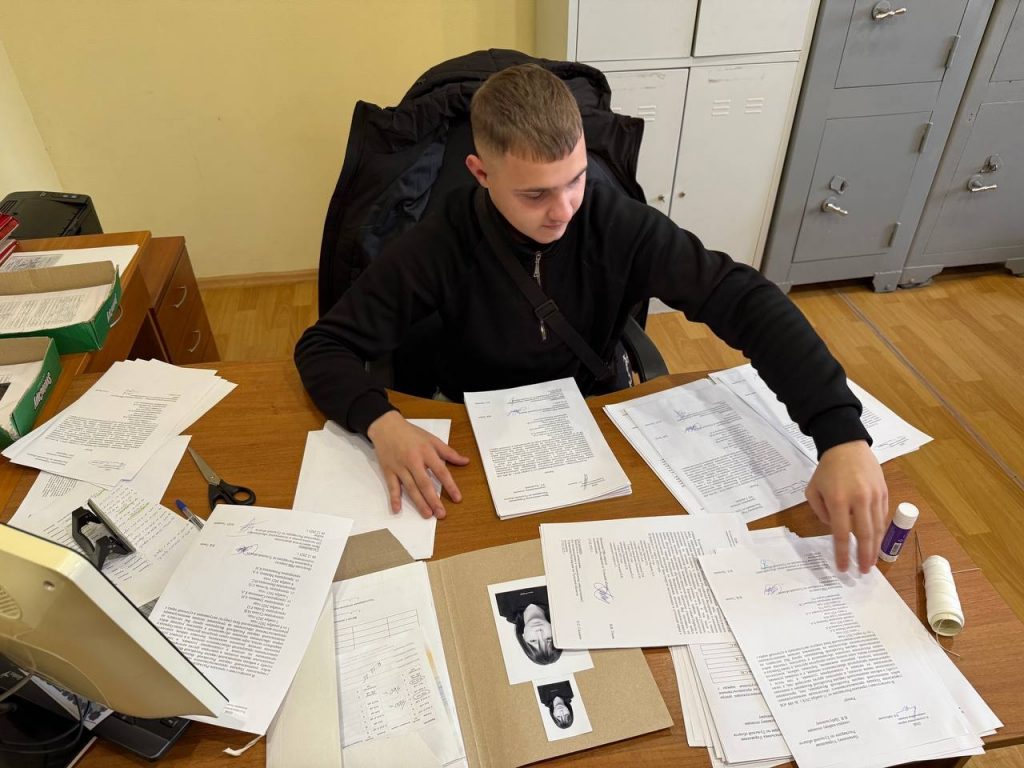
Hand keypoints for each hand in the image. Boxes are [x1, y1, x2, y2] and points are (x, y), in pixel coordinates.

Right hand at [367, 411, 469, 518]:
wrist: (386, 427)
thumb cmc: (411, 434)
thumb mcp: (432, 439)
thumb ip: (448, 452)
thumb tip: (465, 461)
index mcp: (426, 452)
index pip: (441, 471)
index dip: (450, 486)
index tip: (457, 498)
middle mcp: (413, 460)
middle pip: (425, 483)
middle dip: (434, 500)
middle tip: (441, 514)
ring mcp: (400, 467)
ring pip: (410, 487)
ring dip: (419, 502)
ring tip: (427, 514)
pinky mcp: (388, 470)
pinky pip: (392, 486)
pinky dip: (394, 498)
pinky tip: (397, 509)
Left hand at [805, 440, 888, 573]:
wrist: (846, 446)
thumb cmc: (826, 470)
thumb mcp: (813, 490)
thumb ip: (820, 512)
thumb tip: (834, 529)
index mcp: (838, 500)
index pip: (842, 534)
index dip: (843, 554)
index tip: (843, 568)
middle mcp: (858, 499)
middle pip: (865, 535)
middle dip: (865, 556)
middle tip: (864, 571)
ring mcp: (874, 496)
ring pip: (878, 528)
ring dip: (876, 548)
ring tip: (872, 562)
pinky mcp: (884, 492)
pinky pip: (883, 516)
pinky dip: (880, 531)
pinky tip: (877, 541)